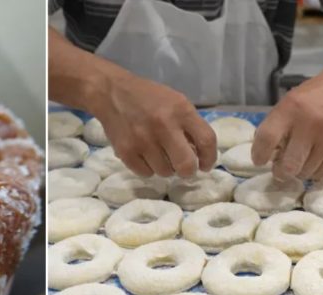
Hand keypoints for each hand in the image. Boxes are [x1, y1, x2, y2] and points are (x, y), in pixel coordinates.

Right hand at [88, 73, 216, 177]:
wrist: (112, 93)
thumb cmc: (148, 97)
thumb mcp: (175, 101)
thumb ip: (189, 125)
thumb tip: (199, 155)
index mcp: (180, 111)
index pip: (206, 141)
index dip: (210, 158)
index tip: (205, 165)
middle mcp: (164, 126)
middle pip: (186, 165)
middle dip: (188, 170)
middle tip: (183, 168)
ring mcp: (143, 141)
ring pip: (165, 172)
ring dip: (166, 168)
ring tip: (159, 155)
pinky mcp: (126, 152)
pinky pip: (146, 173)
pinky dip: (148, 168)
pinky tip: (145, 156)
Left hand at [251, 75, 322, 179]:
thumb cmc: (309, 99)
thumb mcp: (285, 104)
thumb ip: (274, 127)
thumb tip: (265, 156)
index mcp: (290, 110)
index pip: (268, 138)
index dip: (259, 154)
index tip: (259, 161)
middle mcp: (310, 125)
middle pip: (289, 164)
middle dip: (279, 172)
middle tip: (278, 169)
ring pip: (305, 172)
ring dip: (296, 172)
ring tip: (296, 162)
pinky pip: (321, 174)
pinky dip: (312, 173)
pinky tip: (310, 163)